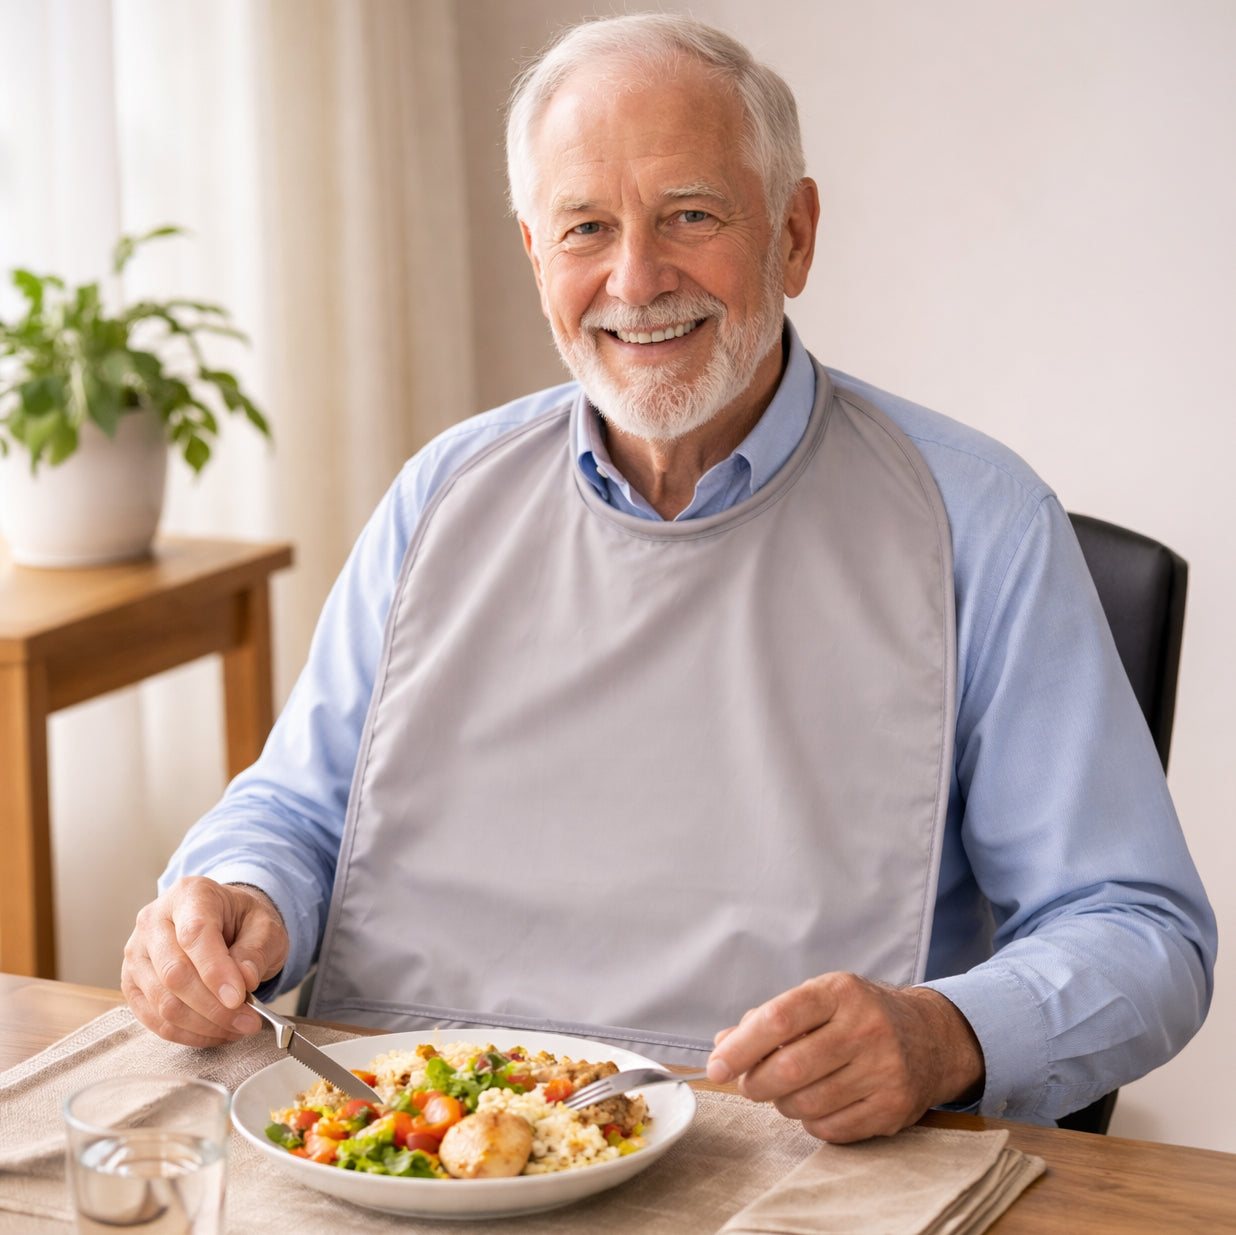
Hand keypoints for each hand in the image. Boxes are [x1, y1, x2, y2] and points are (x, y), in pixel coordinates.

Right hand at [121, 876, 289, 1046]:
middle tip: (249, 1021)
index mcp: (189, 895)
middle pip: (174, 974)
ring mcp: (137, 954)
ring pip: (163, 1002)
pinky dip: (188, 1034)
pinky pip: (154, 1020)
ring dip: (204, 1025)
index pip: (195, 935)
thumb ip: (256, 950)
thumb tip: (244, 980)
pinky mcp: (132, 984)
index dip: (215, 971)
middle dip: (214, 1007)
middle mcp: (153, 921)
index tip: (239, 998)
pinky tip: (216, 1032)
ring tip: (238, 1027)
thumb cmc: (242, 921)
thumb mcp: (264, 925)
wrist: (223, 923)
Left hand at [706, 972, 984, 1142]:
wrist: (930, 1037)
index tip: (715, 1066)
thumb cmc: (858, 1016)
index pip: (779, 1019)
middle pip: (789, 1068)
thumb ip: (768, 1020)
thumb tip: (722, 1045)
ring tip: (787, 1091)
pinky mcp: (894, 1108)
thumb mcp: (818, 1000)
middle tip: (749, 1084)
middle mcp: (866, 1027)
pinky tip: (818, 1104)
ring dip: (783, 1104)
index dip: (740, 1047)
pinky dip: (812, 1122)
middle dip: (756, 1083)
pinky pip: (831, 1129)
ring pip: (806, 1104)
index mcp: (840, 992)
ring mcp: (884, 1070)